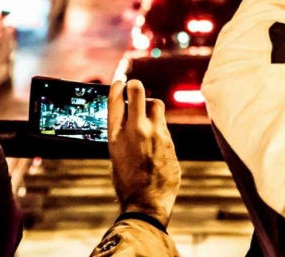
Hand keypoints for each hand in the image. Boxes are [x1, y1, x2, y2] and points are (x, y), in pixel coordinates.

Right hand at [108, 79, 179, 226]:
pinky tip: (155, 139)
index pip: (115, 98)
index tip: (120, 81)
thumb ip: (122, 135)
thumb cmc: (127, 184)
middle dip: (136, 86)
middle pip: (137, 91)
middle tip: (135, 87)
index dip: (118, 85)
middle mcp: (135, 130)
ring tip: (146, 115)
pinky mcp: (169, 141)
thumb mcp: (116, 156)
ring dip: (150, 105)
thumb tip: (127, 120)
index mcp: (116, 135)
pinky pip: (164, 124)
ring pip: (156, 103)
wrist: (146, 204)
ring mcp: (154, 134)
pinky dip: (159, 126)